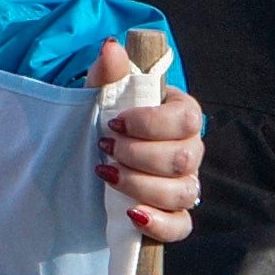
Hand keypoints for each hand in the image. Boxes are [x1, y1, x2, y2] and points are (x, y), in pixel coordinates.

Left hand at [91, 47, 200, 242]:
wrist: (85, 165)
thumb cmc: (101, 126)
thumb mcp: (96, 98)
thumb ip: (108, 75)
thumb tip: (112, 47)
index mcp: (179, 115)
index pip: (187, 118)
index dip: (152, 123)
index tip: (114, 124)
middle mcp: (189, 151)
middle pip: (184, 158)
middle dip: (140, 156)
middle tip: (106, 149)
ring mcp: (185, 186)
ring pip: (183, 192)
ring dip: (141, 186)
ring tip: (107, 176)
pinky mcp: (173, 217)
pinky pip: (181, 226)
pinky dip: (158, 223)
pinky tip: (133, 213)